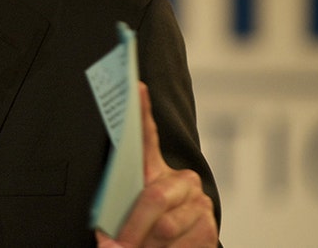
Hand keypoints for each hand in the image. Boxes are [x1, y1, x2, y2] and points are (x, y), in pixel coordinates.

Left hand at [97, 83, 217, 247]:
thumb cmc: (146, 230)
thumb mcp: (129, 215)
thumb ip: (117, 215)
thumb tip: (107, 236)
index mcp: (157, 172)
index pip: (147, 137)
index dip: (142, 111)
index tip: (135, 86)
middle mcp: (183, 182)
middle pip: (154, 198)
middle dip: (131, 227)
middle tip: (113, 246)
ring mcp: (199, 204)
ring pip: (166, 227)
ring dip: (144, 246)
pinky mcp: (210, 229)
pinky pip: (183, 245)